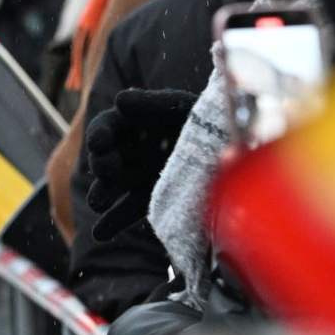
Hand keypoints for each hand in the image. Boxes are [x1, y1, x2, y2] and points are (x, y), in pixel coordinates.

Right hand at [86, 88, 197, 241]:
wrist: (237, 148)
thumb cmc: (207, 118)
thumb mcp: (180, 106)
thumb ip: (151, 103)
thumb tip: (119, 100)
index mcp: (133, 123)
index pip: (107, 127)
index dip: (99, 134)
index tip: (99, 143)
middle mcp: (132, 149)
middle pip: (107, 157)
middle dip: (102, 164)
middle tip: (105, 170)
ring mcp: (141, 175)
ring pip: (114, 186)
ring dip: (102, 194)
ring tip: (97, 204)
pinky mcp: (152, 198)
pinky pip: (130, 210)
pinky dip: (114, 222)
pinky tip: (100, 234)